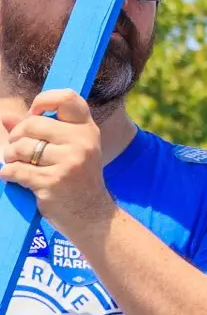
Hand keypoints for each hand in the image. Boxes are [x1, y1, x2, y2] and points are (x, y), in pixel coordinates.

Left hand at [0, 90, 116, 237]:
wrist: (92, 216)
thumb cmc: (76, 180)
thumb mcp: (68, 152)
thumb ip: (38, 133)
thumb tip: (5, 118)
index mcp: (87, 130)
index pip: (67, 98)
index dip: (43, 101)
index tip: (34, 114)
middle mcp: (83, 143)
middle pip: (33, 124)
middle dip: (16, 138)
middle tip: (18, 151)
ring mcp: (70, 162)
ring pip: (20, 148)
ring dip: (10, 158)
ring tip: (17, 166)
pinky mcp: (54, 181)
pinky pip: (15, 170)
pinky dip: (8, 174)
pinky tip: (15, 179)